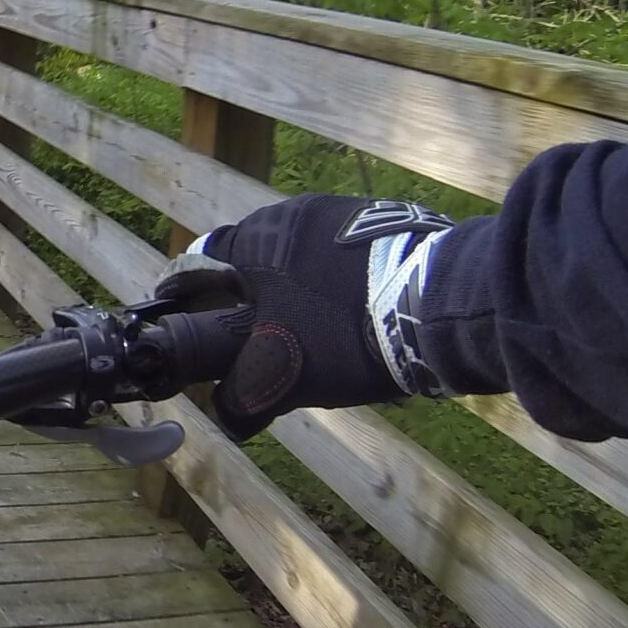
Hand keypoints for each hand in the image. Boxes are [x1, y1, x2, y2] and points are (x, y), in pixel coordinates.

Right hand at [155, 193, 454, 438]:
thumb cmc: (341, 332)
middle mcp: (292, 213)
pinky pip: (342, 261)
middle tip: (252, 343)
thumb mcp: (279, 376)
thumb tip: (226, 414)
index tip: (185, 323)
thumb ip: (241, 395)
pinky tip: (354, 323)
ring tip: (310, 340)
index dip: (185, 297)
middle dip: (245, 301)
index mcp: (254, 239)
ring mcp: (345, 214)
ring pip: (299, 262)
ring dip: (294, 297)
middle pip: (250, 262)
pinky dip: (336, 290)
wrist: (442, 305)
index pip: (197, 262)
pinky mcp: (389, 224)